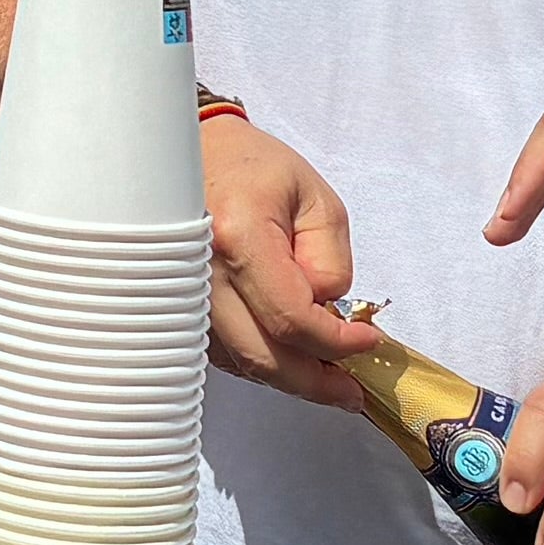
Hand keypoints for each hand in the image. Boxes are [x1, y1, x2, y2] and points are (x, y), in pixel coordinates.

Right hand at [200, 113, 372, 400]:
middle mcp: (200, 270)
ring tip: (327, 379)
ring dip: (289, 379)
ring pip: (241, 363)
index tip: (366, 342)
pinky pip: (223, 353)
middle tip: (350, 391)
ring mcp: (182, 293)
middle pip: (263, 356)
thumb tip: (328, 314)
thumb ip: (331, 263)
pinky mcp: (177, 306)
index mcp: (237, 235)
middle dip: (315, 383)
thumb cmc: (254, 168)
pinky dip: (260, 363)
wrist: (196, 154)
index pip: (292, 317)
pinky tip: (289, 359)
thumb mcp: (317, 201)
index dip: (336, 343)